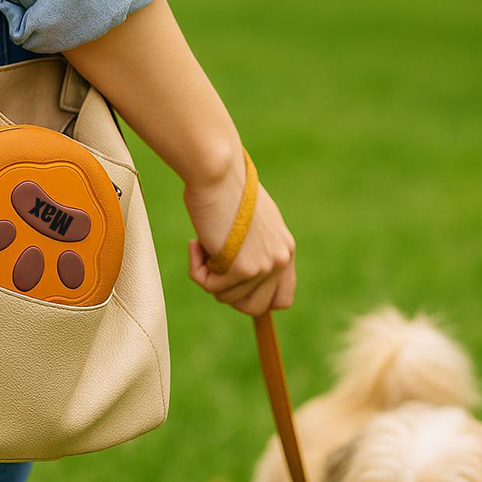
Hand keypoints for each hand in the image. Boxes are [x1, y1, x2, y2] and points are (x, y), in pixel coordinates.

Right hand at [185, 151, 296, 315]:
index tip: (233, 287)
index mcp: (286, 249)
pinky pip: (210, 286)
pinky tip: (195, 243)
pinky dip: (196, 270)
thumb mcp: (250, 223)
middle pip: (255, 308)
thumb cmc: (225, 189)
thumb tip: (237, 275)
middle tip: (213, 268)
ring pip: (228, 299)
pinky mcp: (243, 268)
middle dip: (229, 294)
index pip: (282, 299)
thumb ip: (253, 249)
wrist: (219, 172)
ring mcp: (264, 266)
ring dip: (209, 278)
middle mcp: (281, 260)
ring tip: (202, 246)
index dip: (255, 299)